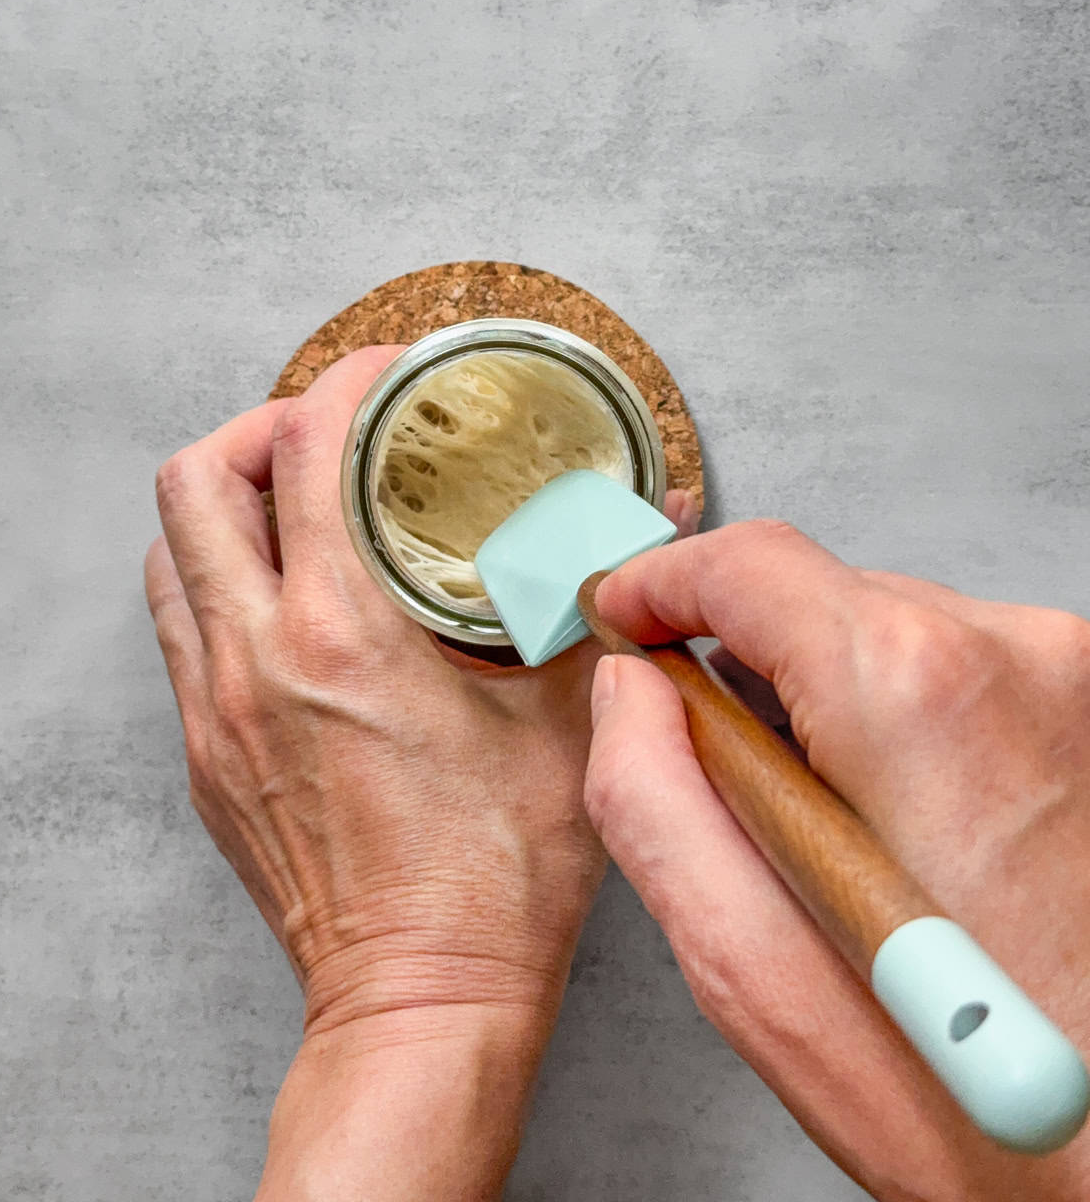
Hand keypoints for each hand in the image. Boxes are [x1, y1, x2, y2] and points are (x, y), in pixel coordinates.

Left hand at [144, 343, 699, 1199]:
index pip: (308, 454)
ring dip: (226, 505)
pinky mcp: (205, 757)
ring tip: (300, 504)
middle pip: (194, 482)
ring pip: (169, 554)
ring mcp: (213, 712)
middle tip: (328, 435)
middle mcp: (253, 662)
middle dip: (257, 429)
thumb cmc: (495, 884)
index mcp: (340, 638)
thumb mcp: (570, 724)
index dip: (345, 385)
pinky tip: (289, 600)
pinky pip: (180, 629)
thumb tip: (646, 518)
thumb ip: (598, 604)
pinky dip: (219, 579)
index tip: (385, 375)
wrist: (420, 1004)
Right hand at [585, 521, 1089, 1201]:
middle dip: (749, 664)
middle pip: (822, 595)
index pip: (750, 562)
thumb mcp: (751, 967)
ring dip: (834, 703)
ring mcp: (1075, 682)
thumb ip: (652, 798)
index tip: (624, 617)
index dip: (661, 584)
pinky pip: (961, 673)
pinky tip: (906, 834)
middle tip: (725, 781)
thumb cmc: (973, 1106)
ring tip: (834, 839)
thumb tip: (629, 695)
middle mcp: (1016, 657)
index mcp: (915, 694)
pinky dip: (906, 725)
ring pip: (892, 632)